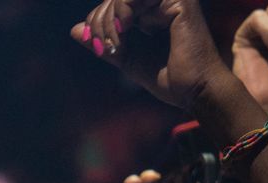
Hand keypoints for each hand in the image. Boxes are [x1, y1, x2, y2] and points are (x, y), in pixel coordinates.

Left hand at [75, 0, 234, 110]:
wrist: (192, 89)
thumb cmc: (165, 75)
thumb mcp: (124, 56)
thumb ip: (102, 41)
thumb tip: (75, 30)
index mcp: (152, 9)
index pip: (112, 4)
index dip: (96, 22)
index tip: (100, 48)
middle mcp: (163, 0)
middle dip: (99, 22)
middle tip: (105, 47)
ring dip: (108, 20)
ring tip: (115, 44)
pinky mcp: (179, 0)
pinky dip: (120, 13)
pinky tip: (124, 31)